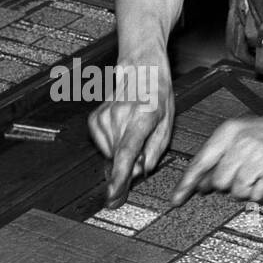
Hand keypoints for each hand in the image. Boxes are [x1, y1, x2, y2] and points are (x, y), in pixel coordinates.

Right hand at [88, 60, 173, 206]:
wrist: (140, 68)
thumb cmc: (157, 92)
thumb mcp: (167, 122)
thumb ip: (155, 150)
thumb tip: (141, 171)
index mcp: (143, 115)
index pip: (126, 152)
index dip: (119, 177)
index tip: (113, 194)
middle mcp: (120, 115)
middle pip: (118, 157)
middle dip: (129, 166)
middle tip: (142, 154)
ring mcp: (104, 115)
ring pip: (110, 153)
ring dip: (121, 153)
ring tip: (134, 134)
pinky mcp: (95, 118)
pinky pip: (102, 145)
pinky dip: (112, 145)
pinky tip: (122, 132)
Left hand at [171, 111, 262, 205]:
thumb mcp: (241, 134)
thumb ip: (219, 156)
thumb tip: (201, 185)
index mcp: (229, 131)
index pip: (201, 162)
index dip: (187, 183)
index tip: (176, 199)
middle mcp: (241, 142)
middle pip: (219, 183)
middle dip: (228, 185)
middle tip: (243, 174)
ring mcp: (259, 156)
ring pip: (238, 192)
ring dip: (246, 190)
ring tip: (258, 175)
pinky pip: (257, 197)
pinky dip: (262, 193)